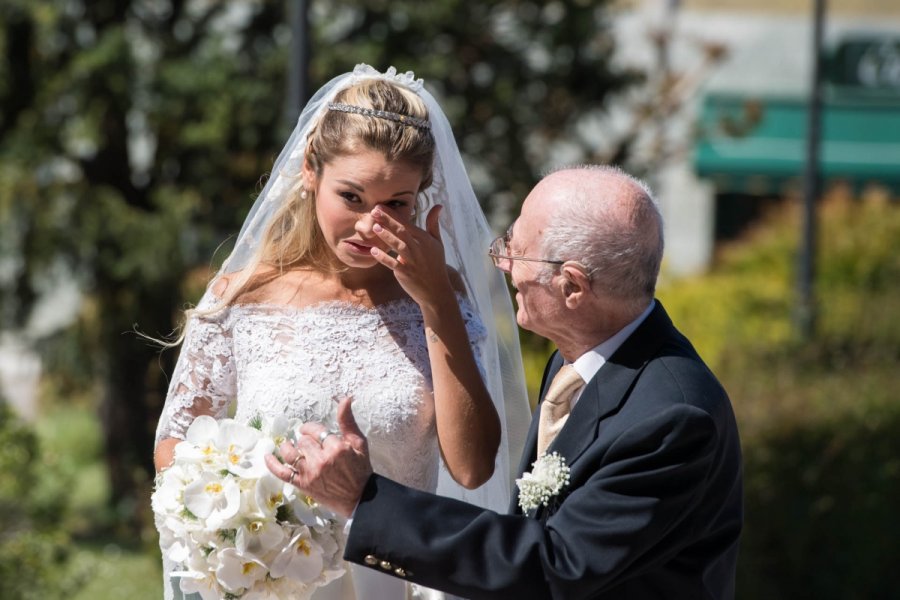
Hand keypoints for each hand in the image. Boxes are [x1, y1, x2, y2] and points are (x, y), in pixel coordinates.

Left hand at [265, 397, 372, 517]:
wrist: (360, 498)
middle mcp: (321, 460)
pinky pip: (282, 473)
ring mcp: (310, 473)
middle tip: (311, 445)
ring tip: (290, 445)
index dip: (312, 429)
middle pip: (303, 441)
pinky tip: (267, 456)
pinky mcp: (303, 485)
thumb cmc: (360, 469)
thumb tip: (346, 398)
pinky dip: (272, 464)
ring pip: (291, 453)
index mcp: (336, 447)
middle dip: (305, 440)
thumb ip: (348, 421)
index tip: (313, 432)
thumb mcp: (359, 443)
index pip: (315, 430)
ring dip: (288, 447)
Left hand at [369, 205, 452, 304]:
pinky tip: (373, 250)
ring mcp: (412, 261)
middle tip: (374, 211)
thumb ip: (433, 224)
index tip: (381, 206)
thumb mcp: (437, 243)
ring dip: (386, 236)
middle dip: (388, 221)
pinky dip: (383, 258)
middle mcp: (419, 249)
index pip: (407, 224)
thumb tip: (438, 205)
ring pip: (398, 246)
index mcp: (425, 239)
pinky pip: (393, 264)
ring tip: (374, 227)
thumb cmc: (435, 264)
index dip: (394, 215)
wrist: (436, 290)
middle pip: (402, 232)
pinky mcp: (406, 273)